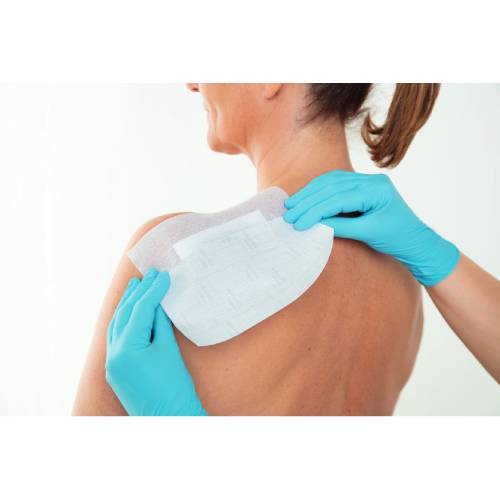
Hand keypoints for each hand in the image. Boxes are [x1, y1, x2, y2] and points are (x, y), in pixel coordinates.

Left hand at [105, 268, 207, 415]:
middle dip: (138, 292)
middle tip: (149, 275)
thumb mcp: (168, 350)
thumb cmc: (174, 386)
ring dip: (128, 304)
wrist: (169, 418)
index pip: (140, 310)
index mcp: (127, 348)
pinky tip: (131, 310)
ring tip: (136, 285)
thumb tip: (158, 303)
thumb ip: (160, 323)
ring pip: (117, 324)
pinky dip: (124, 320)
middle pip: (125, 314)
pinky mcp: (115, 368)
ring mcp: (111, 362)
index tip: (163, 275)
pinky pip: (116, 337)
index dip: (153, 290)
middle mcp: (113, 354)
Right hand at [283, 170, 459, 285]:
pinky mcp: (363, 186)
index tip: (297, 222)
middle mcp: (372, 180)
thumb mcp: (367, 234)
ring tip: (292, 205)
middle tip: (288, 213)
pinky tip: (306, 198)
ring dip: (309, 193)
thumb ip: (340, 226)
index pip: (337, 198)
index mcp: (376, 190)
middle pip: (331, 186)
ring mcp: (368, 180)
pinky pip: (336, 183)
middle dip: (307, 200)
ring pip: (331, 182)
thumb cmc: (396, 239)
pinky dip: (319, 191)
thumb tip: (313, 224)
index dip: (314, 210)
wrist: (416, 241)